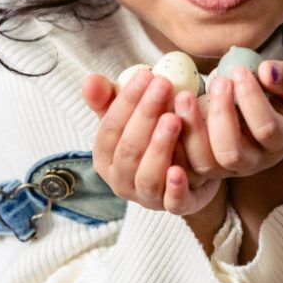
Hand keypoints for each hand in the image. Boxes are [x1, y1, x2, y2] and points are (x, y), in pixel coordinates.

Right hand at [82, 69, 223, 216]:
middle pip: (129, 149)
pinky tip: (179, 170)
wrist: (192, 168)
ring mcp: (147, 197)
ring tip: (174, 119)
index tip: (147, 75)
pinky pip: (172, 203)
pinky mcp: (176, 208)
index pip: (111, 128)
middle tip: (164, 86)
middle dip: (146, 115)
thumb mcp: (132, 116)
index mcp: (105, 157)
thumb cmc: (154, 136)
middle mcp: (121, 181)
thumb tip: (90, 81)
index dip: (127, 101)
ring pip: (148, 175)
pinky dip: (174, 188)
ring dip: (159, 147)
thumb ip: (110, 98)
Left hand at [172, 60, 282, 182]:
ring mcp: (227, 168)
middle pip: (232, 152)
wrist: (271, 121)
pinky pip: (185, 161)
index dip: (251, 99)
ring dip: (192, 128)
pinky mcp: (205, 166)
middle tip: (218, 82)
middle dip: (221, 114)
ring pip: (205, 162)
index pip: (266, 128)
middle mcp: (254, 161)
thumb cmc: (282, 98)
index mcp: (280, 141)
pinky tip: (172, 109)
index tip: (239, 70)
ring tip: (186, 95)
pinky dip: (176, 138)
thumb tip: (266, 70)